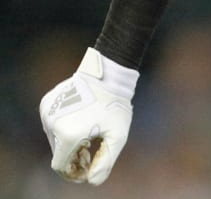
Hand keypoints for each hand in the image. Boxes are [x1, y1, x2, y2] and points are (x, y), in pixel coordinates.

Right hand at [39, 48, 138, 184]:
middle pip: (57, 152)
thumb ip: (106, 162)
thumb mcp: (118, 136)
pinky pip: (51, 123)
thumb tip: (92, 180)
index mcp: (68, 135)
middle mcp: (52, 124)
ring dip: (67, 142)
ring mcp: (47, 112)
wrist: (107, 76)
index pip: (60, 166)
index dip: (72, 171)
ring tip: (87, 136)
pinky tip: (79, 122)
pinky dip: (63, 127)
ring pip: (53, 138)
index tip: (87, 166)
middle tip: (90, 152)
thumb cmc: (115, 107)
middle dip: (72, 156)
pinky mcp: (46, 102)